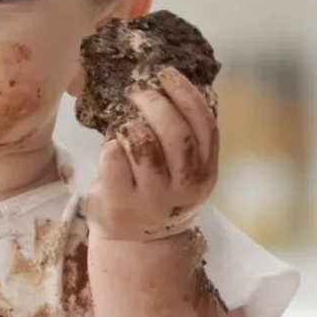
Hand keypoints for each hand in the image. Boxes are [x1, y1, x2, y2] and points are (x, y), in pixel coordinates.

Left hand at [86, 66, 219, 240]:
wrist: (136, 242)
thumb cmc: (159, 192)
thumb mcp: (184, 171)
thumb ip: (185, 137)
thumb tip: (170, 83)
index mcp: (205, 172)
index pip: (204, 125)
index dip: (186, 94)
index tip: (166, 74)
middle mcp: (185, 187)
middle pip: (175, 133)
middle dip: (155, 103)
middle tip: (137, 90)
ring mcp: (153, 198)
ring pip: (144, 145)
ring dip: (132, 125)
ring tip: (126, 123)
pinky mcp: (121, 203)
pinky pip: (114, 158)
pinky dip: (111, 145)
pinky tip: (112, 149)